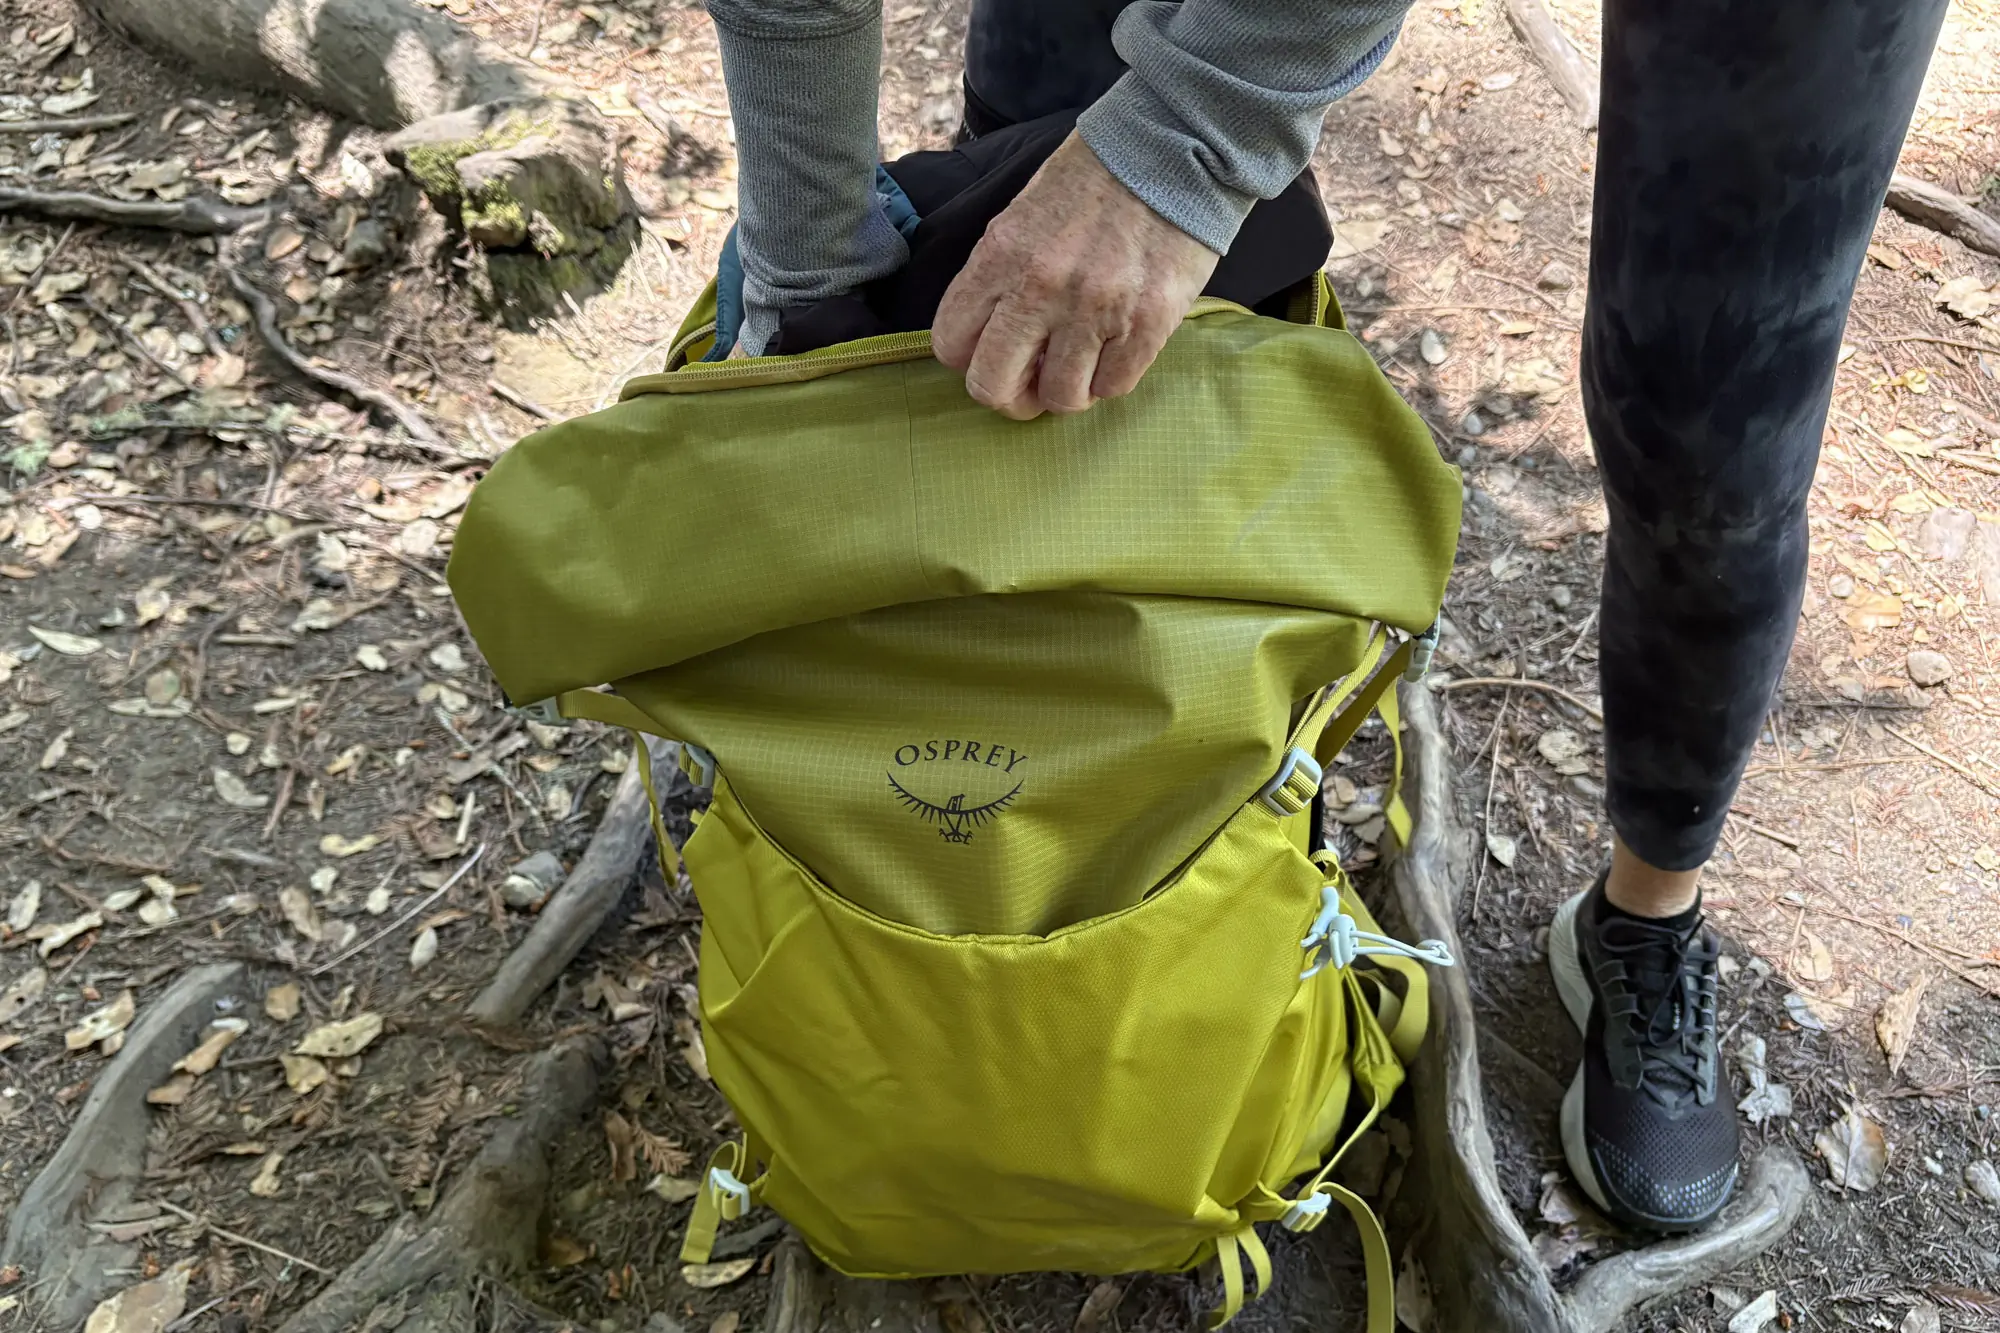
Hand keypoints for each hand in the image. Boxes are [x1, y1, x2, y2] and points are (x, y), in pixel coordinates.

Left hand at [932, 132, 1219, 419]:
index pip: (952, 344)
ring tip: (1083, 361)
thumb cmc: (1094, 180)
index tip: (995, 353)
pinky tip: (1117, 348)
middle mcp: (1040, 288)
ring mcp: (1095, 310)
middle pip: (994, 387)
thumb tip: (995, 340)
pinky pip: (1114, 387)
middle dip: (1011, 396)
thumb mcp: (1023, 215)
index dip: (971, 359)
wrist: (1173, 147)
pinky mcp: (1147, 324)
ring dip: (1068, 389)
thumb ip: (1000, 276)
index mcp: (1000, 256)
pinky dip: (1112, 377)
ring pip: (1060, 397)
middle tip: (1033, 382)